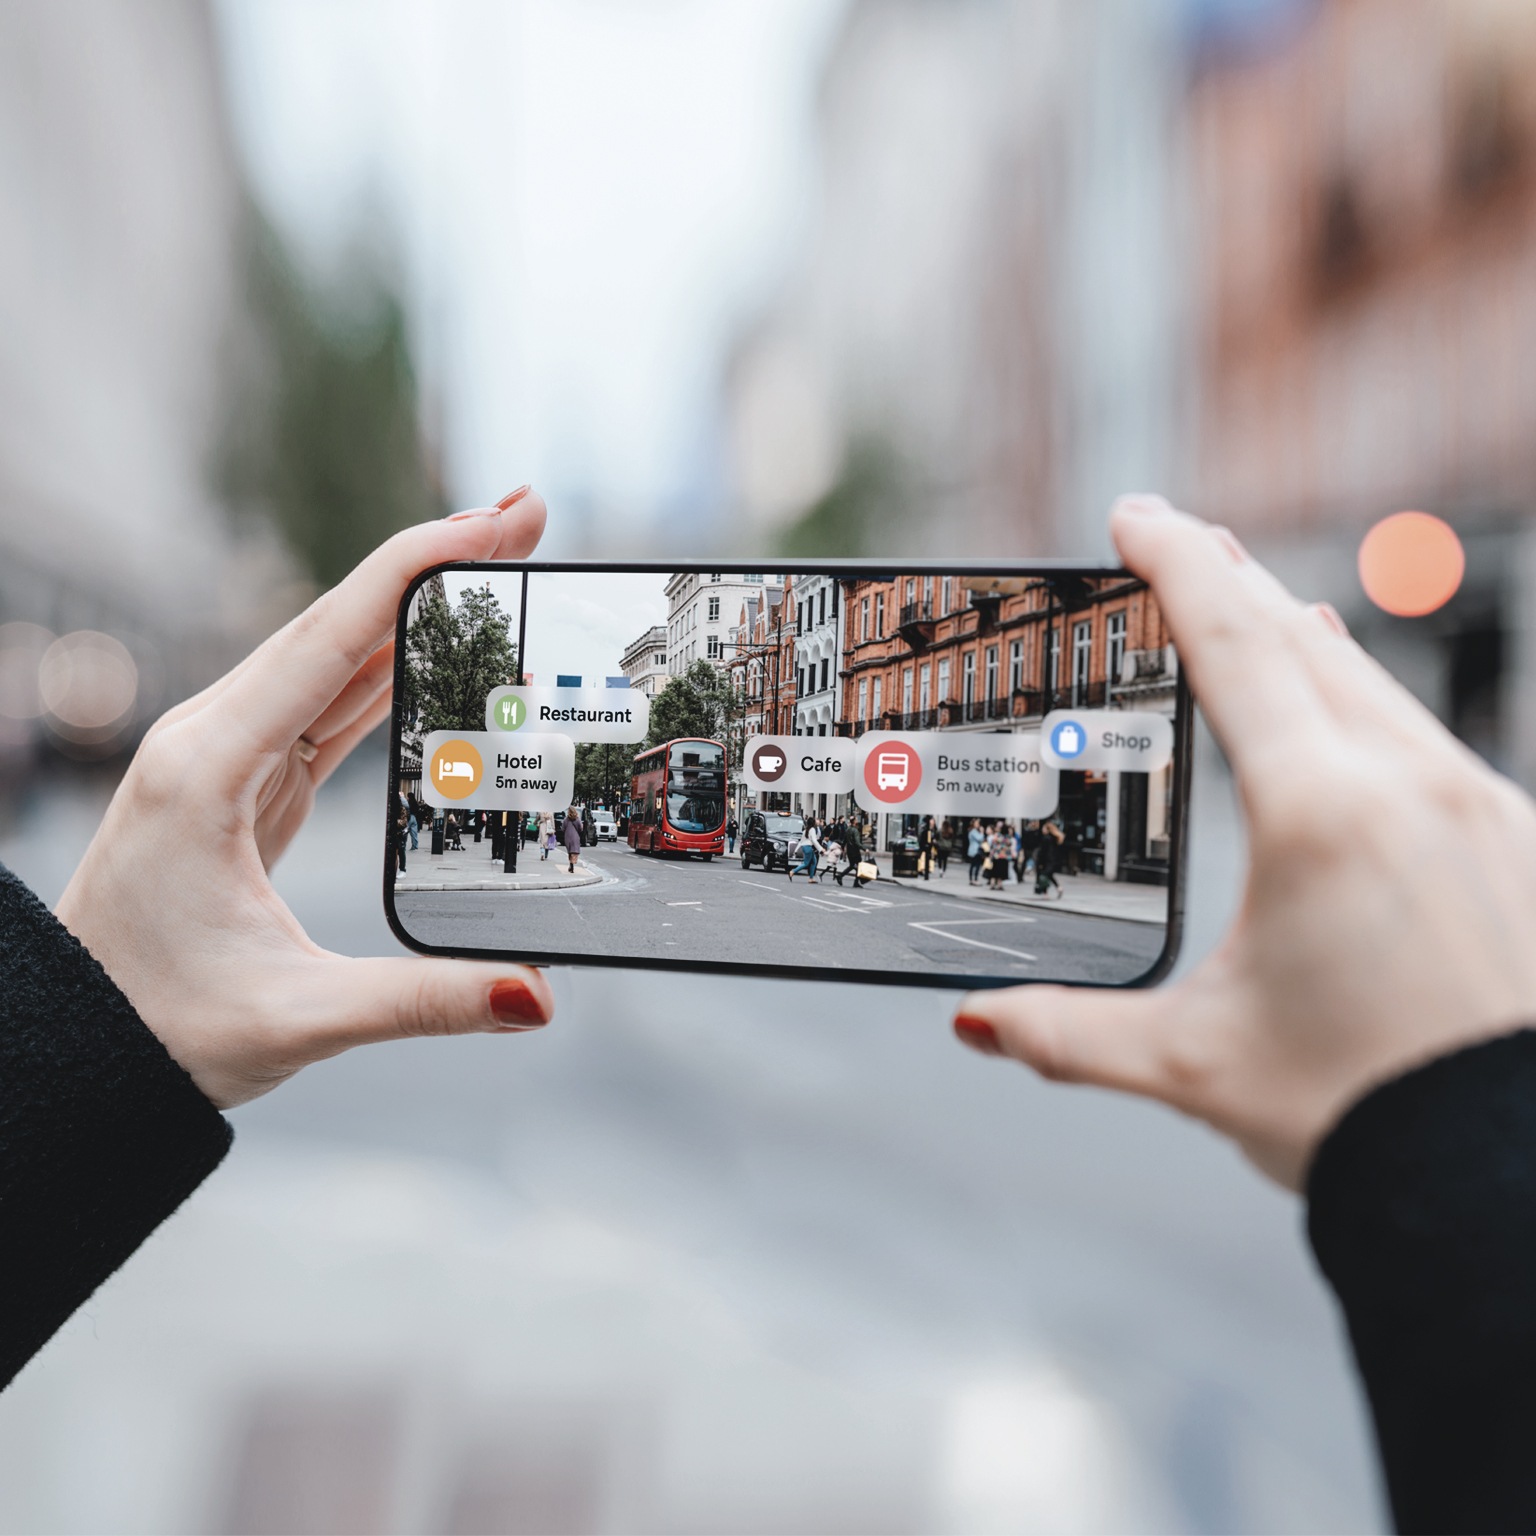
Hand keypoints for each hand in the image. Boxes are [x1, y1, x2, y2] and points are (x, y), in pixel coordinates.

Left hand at [55, 492, 554, 1109]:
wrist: (74, 1046)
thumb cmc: (155, 1026)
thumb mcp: (296, 1017)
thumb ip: (421, 1000)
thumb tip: (533, 996)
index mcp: (208, 766)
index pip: (331, 639)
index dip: (416, 568)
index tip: (494, 522)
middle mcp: (212, 738)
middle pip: (340, 623)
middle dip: (435, 561)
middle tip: (525, 516)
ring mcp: (228, 753)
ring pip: (337, 655)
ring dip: (417, 606)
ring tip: (497, 559)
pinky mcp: (248, 780)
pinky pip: (329, 703)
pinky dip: (390, 665)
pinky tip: (435, 646)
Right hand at [953, 495, 1535, 1187]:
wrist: (1511, 1184)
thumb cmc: (1370, 1117)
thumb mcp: (1195, 1061)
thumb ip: (1068, 1032)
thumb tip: (976, 1025)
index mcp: (1323, 814)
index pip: (1234, 643)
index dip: (1175, 563)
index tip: (1135, 516)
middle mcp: (1414, 787)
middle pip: (1306, 641)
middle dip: (1232, 585)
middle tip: (1177, 546)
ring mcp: (1484, 809)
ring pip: (1375, 686)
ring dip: (1304, 640)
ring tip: (1259, 612)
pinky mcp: (1519, 845)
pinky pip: (1425, 740)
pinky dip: (1367, 705)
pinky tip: (1351, 718)